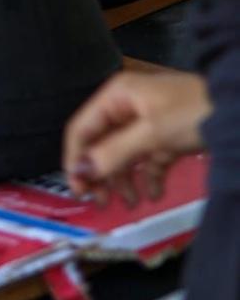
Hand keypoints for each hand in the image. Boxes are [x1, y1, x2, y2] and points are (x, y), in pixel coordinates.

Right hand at [64, 68, 209, 205]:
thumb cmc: (195, 112)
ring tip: (131, 203)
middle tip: (101, 202)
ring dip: (124, 179)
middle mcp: (126, 106)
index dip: (75, 159)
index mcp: (116, 96)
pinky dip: (148, 176)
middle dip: (100, 174)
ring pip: (123, 154)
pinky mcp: (165, 134)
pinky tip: (153, 193)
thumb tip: (80, 170)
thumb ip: (113, 153)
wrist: (239, 110)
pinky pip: (147, 158)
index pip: (81, 129)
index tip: (77, 189)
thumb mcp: (151, 134)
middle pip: (101, 143)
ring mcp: (146, 120)